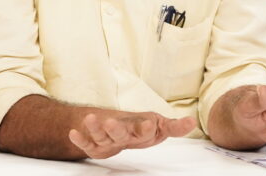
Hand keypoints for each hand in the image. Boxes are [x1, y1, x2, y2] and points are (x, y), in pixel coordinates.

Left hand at [67, 111, 195, 158]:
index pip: (145, 131)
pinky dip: (79, 140)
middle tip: (110, 123)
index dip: (147, 129)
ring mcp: (109, 143)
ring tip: (89, 119)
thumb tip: (192, 121)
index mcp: (141, 134)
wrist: (119, 133)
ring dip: (95, 130)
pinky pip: (86, 145)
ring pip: (101, 138)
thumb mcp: (160, 125)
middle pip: (120, 135)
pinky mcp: (95, 146)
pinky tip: (72, 133)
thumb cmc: (141, 128)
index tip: (149, 124)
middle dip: (115, 130)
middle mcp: (125, 138)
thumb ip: (174, 126)